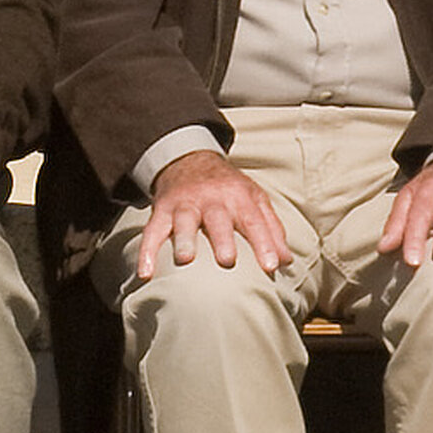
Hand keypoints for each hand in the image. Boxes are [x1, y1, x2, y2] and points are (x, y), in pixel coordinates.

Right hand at [129, 150, 290, 282]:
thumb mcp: (254, 199)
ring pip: (183, 220)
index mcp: (238, 196)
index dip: (264, 243)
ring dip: (183, 239)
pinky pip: (152, 230)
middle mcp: (211, 198)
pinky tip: (145, 273)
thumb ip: (271, 229)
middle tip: (227, 261)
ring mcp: (185, 203)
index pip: (254, 220)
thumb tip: (287, 260)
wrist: (189, 159)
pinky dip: (146, 251)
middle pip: (217, 218)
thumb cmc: (228, 188)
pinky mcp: (162, 210)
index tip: (272, 267)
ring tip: (185, 259)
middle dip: (221, 238)